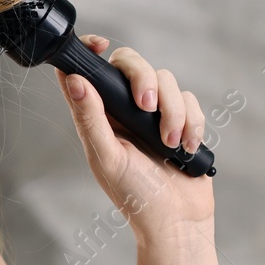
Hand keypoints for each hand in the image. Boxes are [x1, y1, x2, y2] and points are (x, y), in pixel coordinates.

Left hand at [55, 34, 214, 232]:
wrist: (177, 220)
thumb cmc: (135, 195)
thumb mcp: (108, 158)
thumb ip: (90, 119)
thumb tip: (73, 80)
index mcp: (99, 116)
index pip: (89, 71)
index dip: (90, 51)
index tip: (100, 44)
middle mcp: (124, 109)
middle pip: (132, 64)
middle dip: (145, 79)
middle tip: (147, 106)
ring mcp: (154, 113)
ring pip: (166, 80)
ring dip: (173, 111)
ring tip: (170, 144)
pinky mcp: (182, 120)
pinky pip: (190, 99)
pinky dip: (192, 122)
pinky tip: (186, 147)